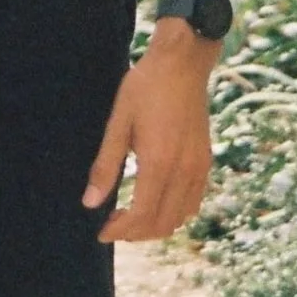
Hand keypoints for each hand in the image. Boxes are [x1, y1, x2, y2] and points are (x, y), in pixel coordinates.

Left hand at [82, 23, 216, 241]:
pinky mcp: (206, 161)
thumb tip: (90, 202)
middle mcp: (184, 172)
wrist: (182, 63)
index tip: (101, 232)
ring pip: (179, 218)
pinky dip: (175, 213)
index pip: (141, 217)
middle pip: (161, 224)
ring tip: (131, 216)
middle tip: (112, 225)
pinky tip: (156, 201)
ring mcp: (199, 168)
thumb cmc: (146, 87)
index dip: (120, 231)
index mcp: (159, 163)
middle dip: (135, 233)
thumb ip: (105, 165)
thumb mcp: (118, 121)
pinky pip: (193, 203)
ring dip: (155, 226)